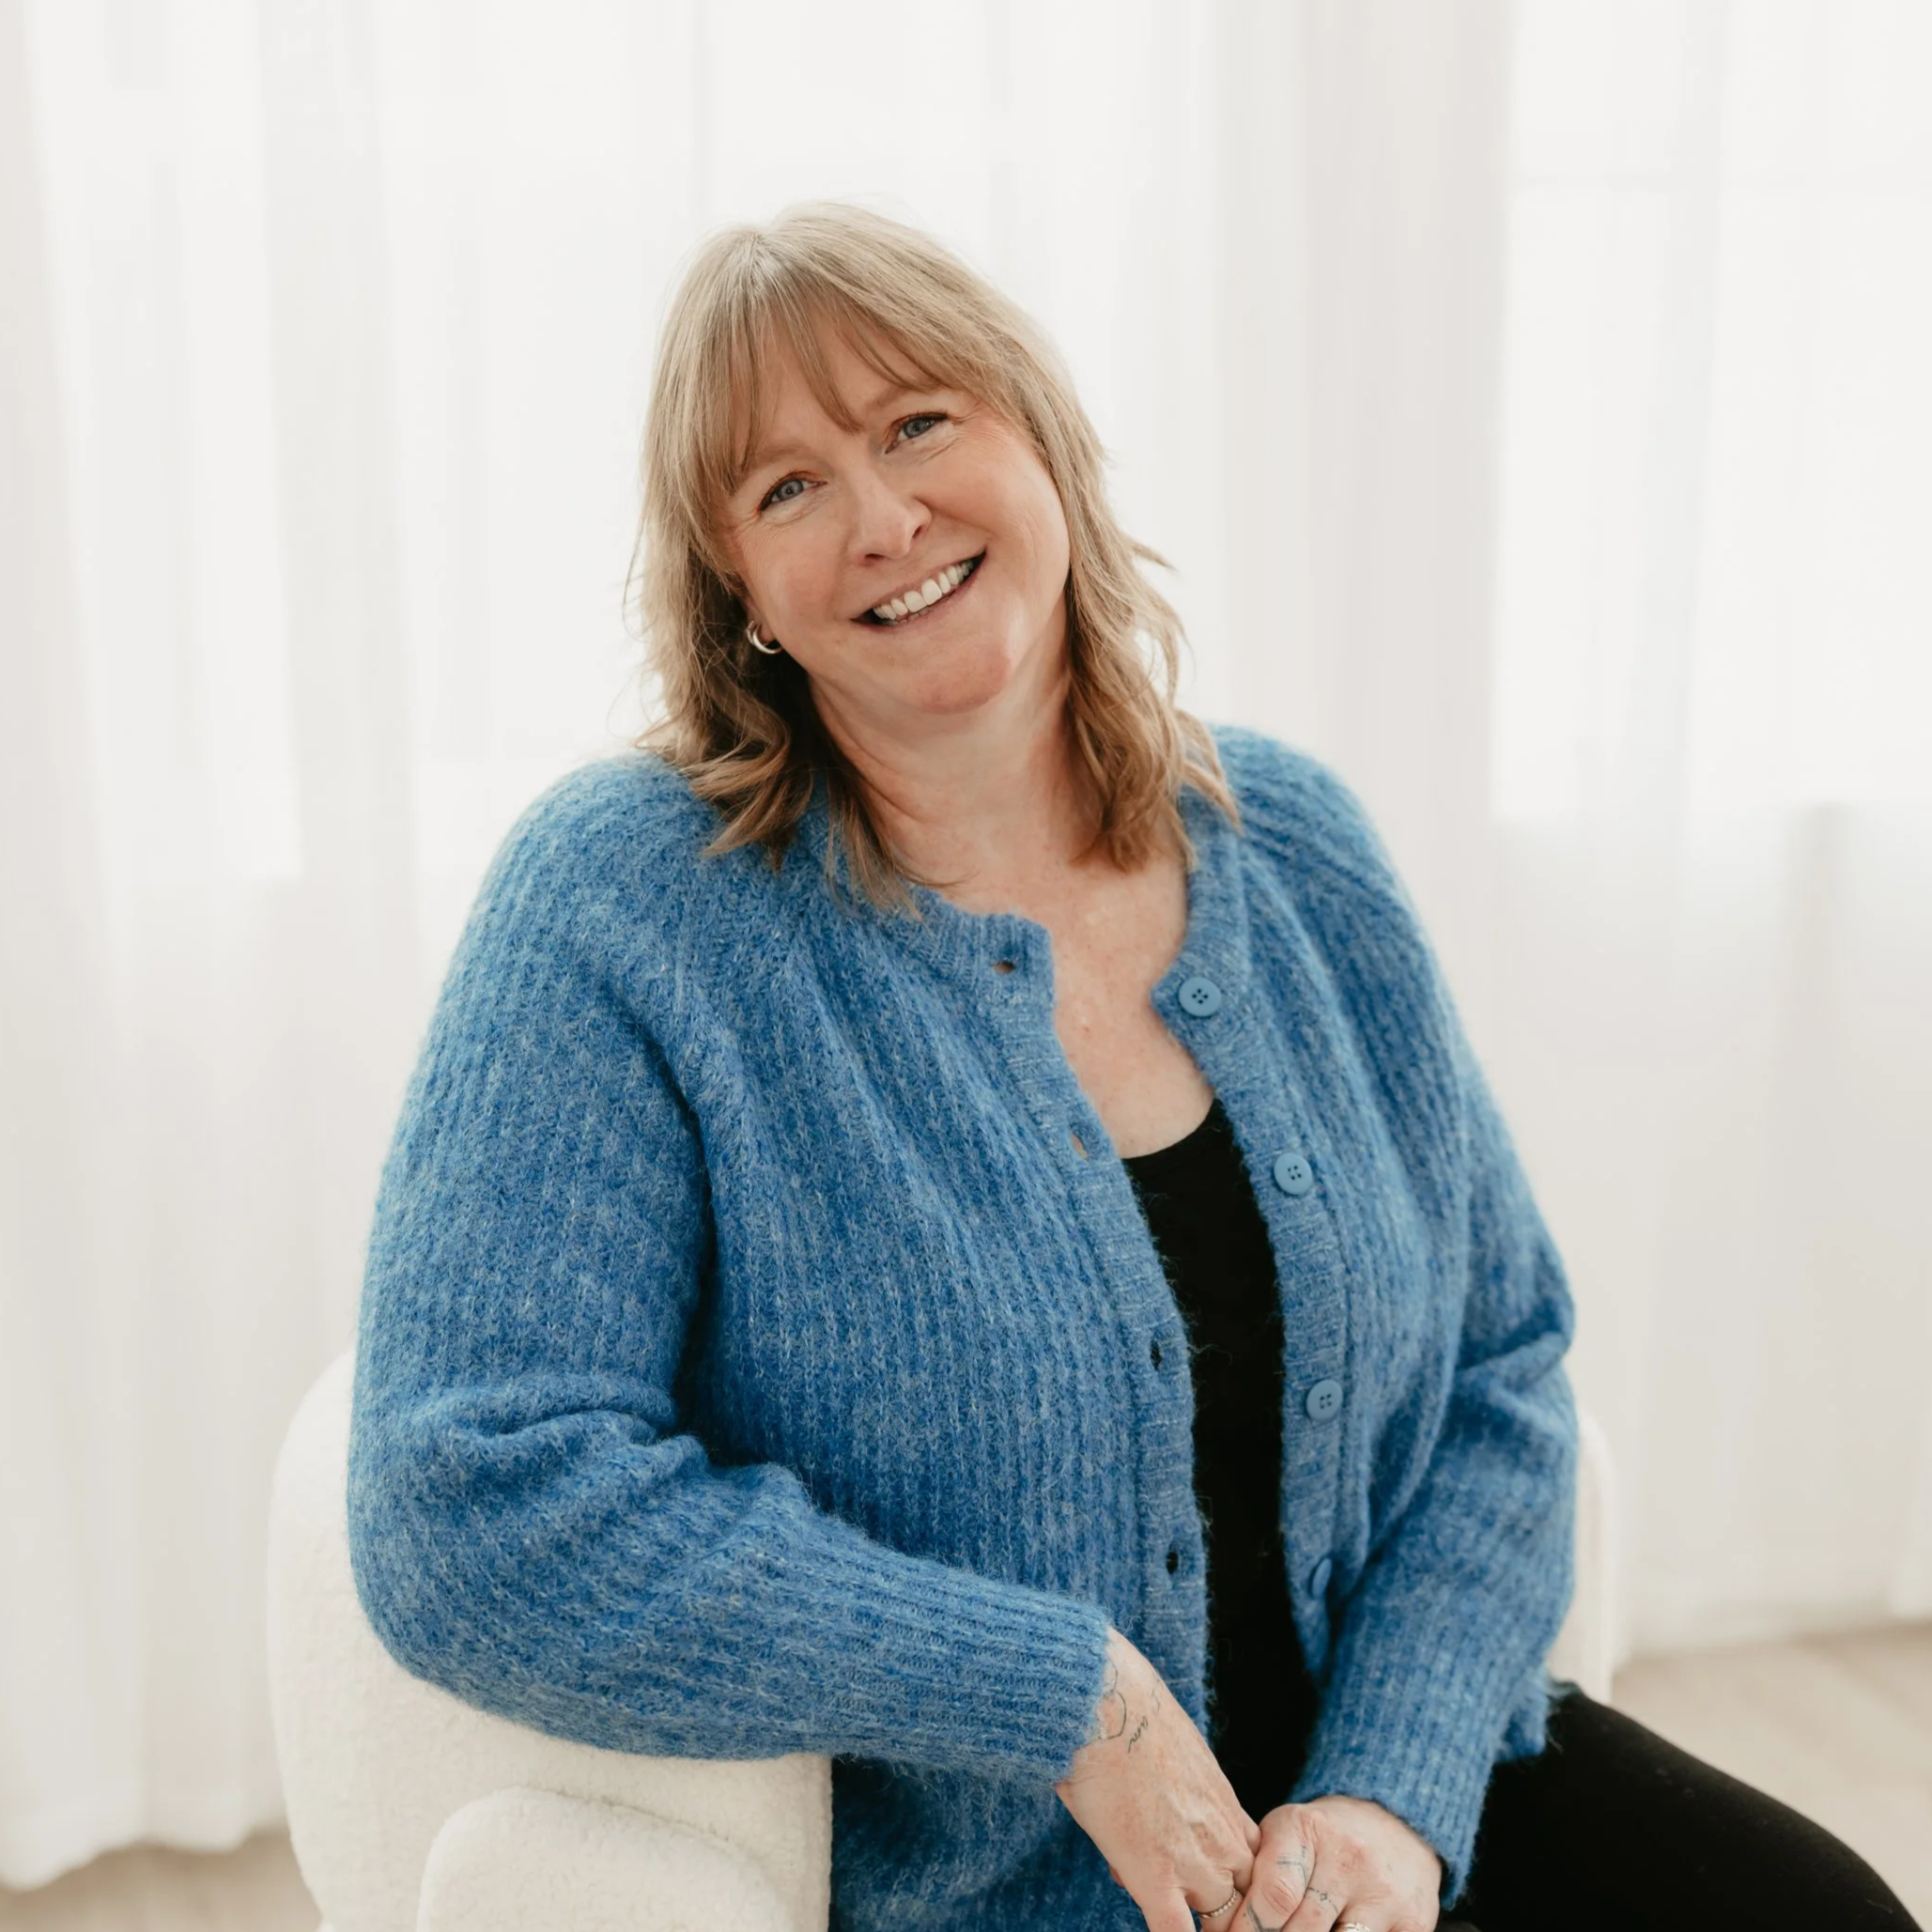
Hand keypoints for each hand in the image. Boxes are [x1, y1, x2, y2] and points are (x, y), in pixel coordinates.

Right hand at [1054, 1627, 1262, 1931]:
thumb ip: (1177, 1786)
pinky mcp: (1155, 1874)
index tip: (1221, 1893)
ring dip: (1203, 1926)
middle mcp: (1221, 1837)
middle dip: (1228, 1915)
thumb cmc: (1129, 1713)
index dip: (1239, 1884)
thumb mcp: (1175, 1751)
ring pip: (1219, 1920)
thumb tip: (1150, 1799)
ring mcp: (1192, 1860)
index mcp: (1225, 1806)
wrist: (1110, 1703)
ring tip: (1179, 1917)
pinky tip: (1159, 1931)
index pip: (1256, 1864)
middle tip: (1208, 1915)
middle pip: (1247, 1899)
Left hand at [1226, 1793, 1441, 1931]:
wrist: (1393, 1823)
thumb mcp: (1284, 1834)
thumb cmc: (1322, 1838)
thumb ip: (1257, 1872)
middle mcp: (1349, 1857)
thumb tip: (1218, 1918)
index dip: (1247, 1929)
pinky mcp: (1414, 1921)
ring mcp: (1384, 1892)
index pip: (1274, 1896)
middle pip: (1302, 1930)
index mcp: (1307, 1829)